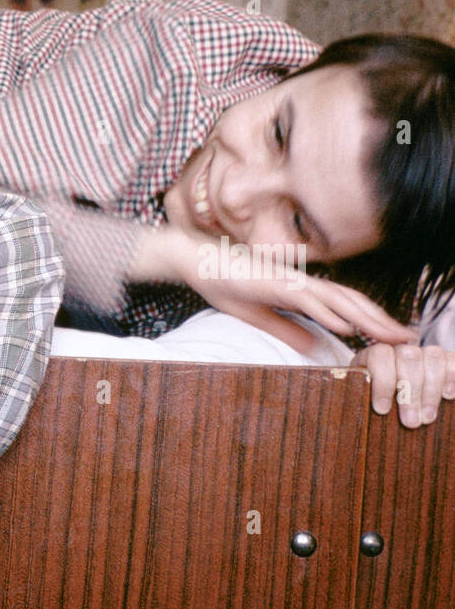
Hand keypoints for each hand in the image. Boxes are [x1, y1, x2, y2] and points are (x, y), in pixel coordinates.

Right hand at [135, 225, 414, 353]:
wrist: (198, 261)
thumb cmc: (225, 285)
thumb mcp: (258, 316)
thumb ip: (287, 330)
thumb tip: (315, 347)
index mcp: (302, 291)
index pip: (346, 307)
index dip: (373, 321)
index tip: (394, 339)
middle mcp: (304, 284)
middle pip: (353, 302)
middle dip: (383, 321)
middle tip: (410, 340)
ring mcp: (292, 282)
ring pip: (339, 301)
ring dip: (368, 318)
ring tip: (391, 337)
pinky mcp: (276, 284)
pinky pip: (309, 300)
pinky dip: (331, 314)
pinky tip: (348, 327)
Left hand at [353, 343, 454, 426]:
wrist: (387, 406)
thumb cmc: (371, 408)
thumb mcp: (357, 403)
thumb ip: (353, 402)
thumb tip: (339, 416)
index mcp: (372, 356)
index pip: (379, 355)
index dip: (382, 382)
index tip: (382, 410)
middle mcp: (399, 350)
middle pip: (408, 356)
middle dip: (410, 392)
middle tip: (411, 422)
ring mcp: (423, 353)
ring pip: (432, 356)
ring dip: (430, 390)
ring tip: (427, 418)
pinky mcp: (445, 360)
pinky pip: (452, 361)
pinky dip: (452, 377)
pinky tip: (448, 397)